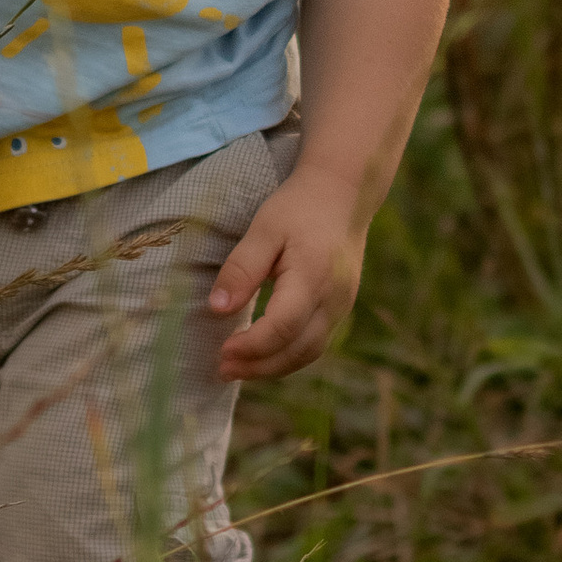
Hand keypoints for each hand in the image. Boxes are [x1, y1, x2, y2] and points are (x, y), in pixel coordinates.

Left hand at [206, 178, 366, 383]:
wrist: (343, 192)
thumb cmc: (299, 206)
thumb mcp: (264, 229)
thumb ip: (242, 269)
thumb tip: (217, 308)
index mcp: (313, 276)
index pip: (283, 327)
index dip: (252, 346)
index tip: (221, 351)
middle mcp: (333, 299)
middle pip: (298, 350)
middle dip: (259, 367)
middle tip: (222, 369)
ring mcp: (342, 305)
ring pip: (310, 352)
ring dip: (273, 367)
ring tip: (237, 368)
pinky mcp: (341, 307)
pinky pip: (316, 342)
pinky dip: (288, 355)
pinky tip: (263, 353)